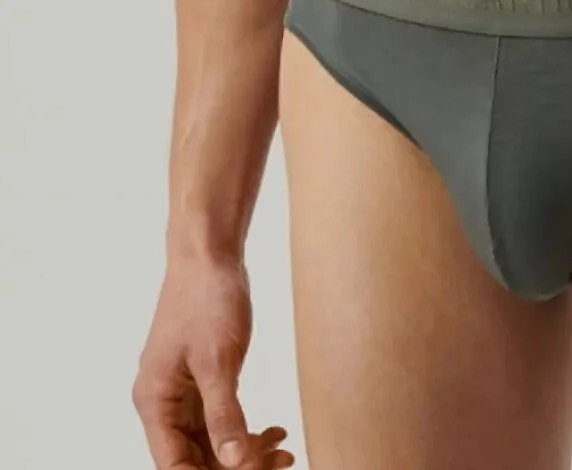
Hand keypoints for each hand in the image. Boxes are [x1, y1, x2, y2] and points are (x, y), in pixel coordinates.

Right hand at [133, 252, 293, 469]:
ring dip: (244, 453)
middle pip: (194, 459)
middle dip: (236, 466)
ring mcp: (181, 393)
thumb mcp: (219, 360)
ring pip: (209, 443)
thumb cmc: (207, 299)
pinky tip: (274, 430)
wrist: (209, 255)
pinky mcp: (200, 381)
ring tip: (284, 452)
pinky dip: (244, 431)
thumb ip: (224, 414)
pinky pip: (218, 421)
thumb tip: (233, 463)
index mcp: (155, 403)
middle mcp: (162, 404)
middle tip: (280, 462)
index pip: (174, 465)